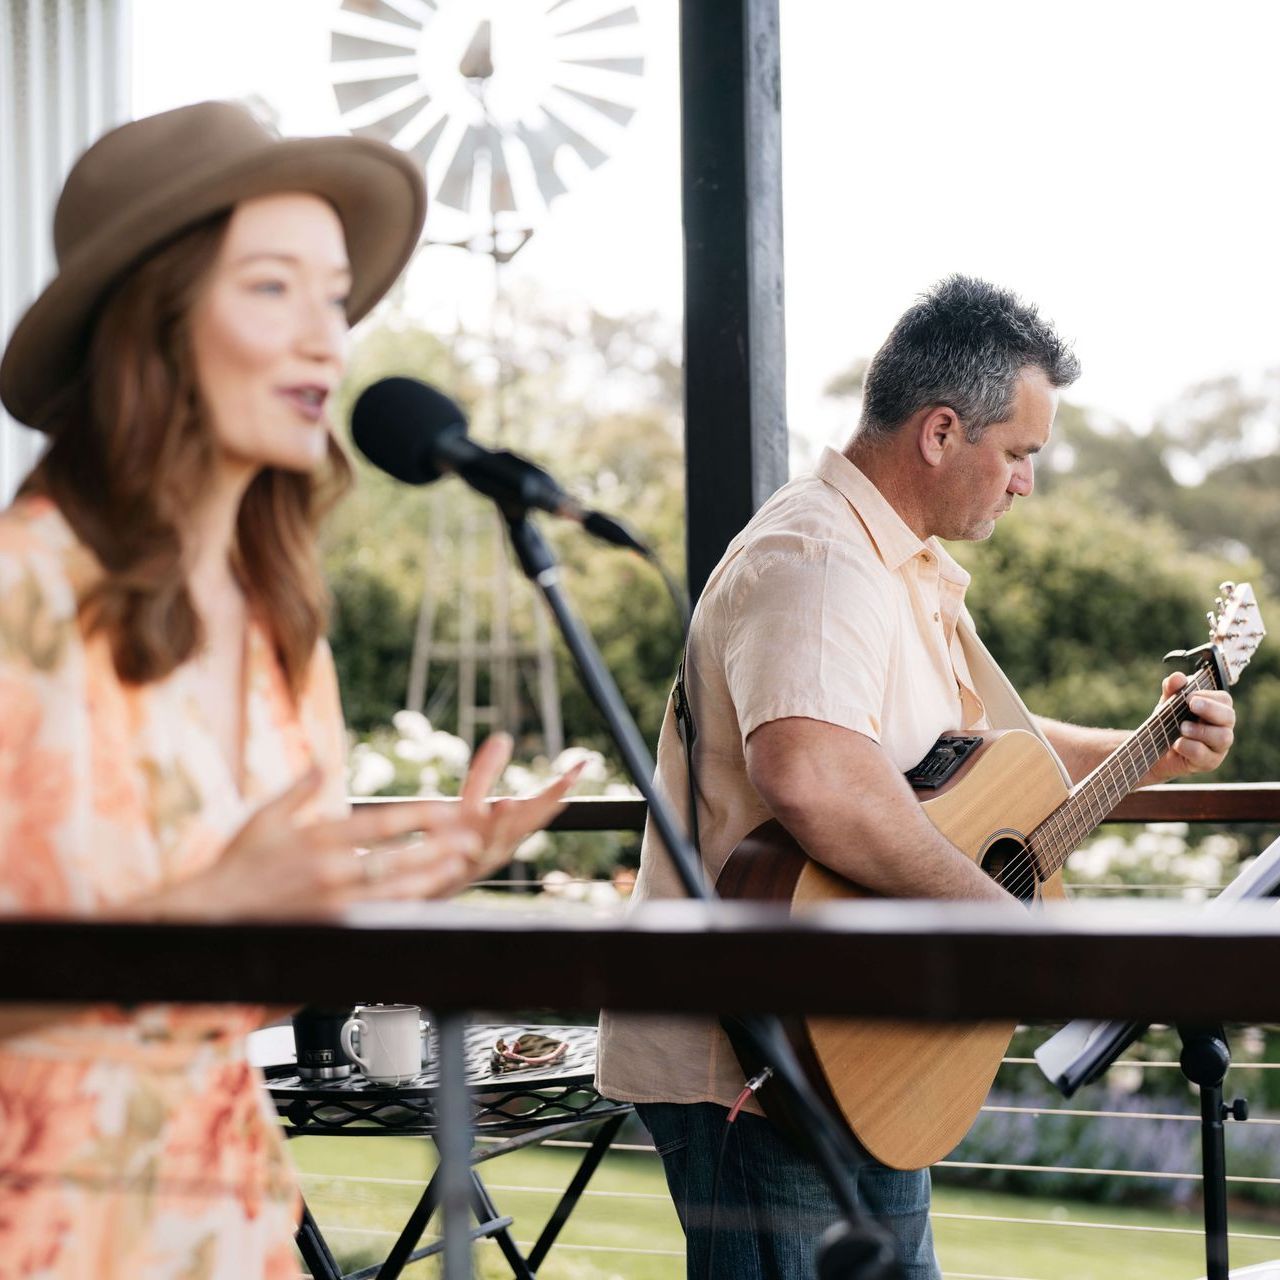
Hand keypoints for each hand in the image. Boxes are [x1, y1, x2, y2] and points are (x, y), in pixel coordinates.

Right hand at [161, 768, 482, 919]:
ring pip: (392, 892)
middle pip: (395, 858)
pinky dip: (404, 910)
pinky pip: (376, 919)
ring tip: (461, 868)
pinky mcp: (328, 930)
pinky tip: (428, 903)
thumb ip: (298, 790)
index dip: (419, 815)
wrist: (207, 918)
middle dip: (438, 848)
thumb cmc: (235, 865)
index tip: (449, 807)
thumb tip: (320, 762)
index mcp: (316, 837)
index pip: (379, 822)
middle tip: (472, 839)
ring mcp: (330, 904)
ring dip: (430, 879)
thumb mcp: (263, 818)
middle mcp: (328, 870)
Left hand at [454, 733, 585, 877]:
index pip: (542, 804)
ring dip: (504, 821)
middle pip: (530, 822)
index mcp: (512, 829)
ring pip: (496, 840)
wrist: (425, 881)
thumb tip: (503, 737)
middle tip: (570, 778)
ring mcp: (478, 858)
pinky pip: (462, 859)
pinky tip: (468, 839)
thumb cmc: (453, 839)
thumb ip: (486, 772)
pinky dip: (466, 851)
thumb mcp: (471, 802)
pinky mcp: (453, 869)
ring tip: (508, 801)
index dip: (561, 785)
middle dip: (550, 799)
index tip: (583, 763)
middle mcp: (502, 845)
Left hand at [1147, 672, 1234, 781]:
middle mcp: (1222, 728)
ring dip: (1201, 730)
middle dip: (1211, 709)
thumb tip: (1178, 677)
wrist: (1153, 750)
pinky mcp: (1208, 763)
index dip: (1209, 696)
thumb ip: (1172, 690)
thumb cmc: (1167, 723)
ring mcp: (1218, 747)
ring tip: (1182, 727)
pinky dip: (1189, 747)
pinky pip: (1206, 755)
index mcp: (1216, 710)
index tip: (1189, 695)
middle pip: (1229, 717)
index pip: (1224, 700)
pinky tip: (1176, 743)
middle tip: (1191, 704)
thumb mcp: (1167, 704)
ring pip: (1223, 737)